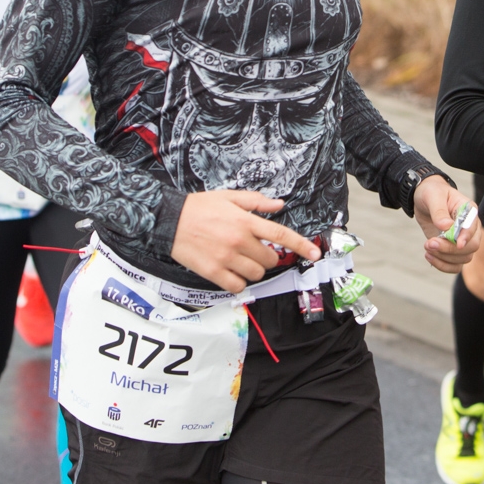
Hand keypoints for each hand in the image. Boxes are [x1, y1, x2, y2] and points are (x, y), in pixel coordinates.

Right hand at [170, 189, 319, 293]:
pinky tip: (230, 271)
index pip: (280, 235)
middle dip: (267, 258)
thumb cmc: (198, 207)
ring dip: (253, 270)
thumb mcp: (228, 197)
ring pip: (256, 274)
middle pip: (270, 260)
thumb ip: (256, 202)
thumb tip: (279, 205)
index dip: (301, 245)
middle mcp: (238, 240)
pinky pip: (237, 286)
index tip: (315, 254)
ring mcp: (226, 258)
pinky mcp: (213, 272)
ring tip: (239, 260)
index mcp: (244, 221)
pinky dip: (238, 282)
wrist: (168, 220)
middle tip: (253, 250)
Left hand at [411, 175, 478, 272]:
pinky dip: (442, 265)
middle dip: (450, 249)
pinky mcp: (452, 250)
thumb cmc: (432, 193)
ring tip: (427, 246)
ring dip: (444, 258)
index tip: (457, 242)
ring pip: (463, 258)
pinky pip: (455, 265)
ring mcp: (462, 241)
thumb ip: (439, 211)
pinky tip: (429, 256)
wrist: (424, 200)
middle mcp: (469, 228)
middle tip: (430, 243)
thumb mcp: (433, 196)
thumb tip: (446, 226)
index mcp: (469, 211)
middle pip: (471, 247)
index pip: (474, 227)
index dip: (467, 236)